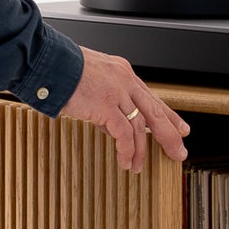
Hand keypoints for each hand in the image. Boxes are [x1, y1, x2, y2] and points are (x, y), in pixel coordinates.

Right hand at [59, 46, 188, 174]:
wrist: (47, 62)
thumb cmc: (62, 70)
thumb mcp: (91, 80)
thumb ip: (105, 100)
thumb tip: (110, 124)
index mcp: (123, 73)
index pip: (151, 97)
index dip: (169, 115)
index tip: (181, 128)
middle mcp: (124, 80)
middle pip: (155, 112)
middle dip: (169, 135)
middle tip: (178, 152)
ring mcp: (117, 92)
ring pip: (141, 126)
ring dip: (141, 150)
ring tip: (137, 167)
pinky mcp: (106, 104)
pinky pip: (124, 134)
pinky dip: (126, 150)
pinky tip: (125, 162)